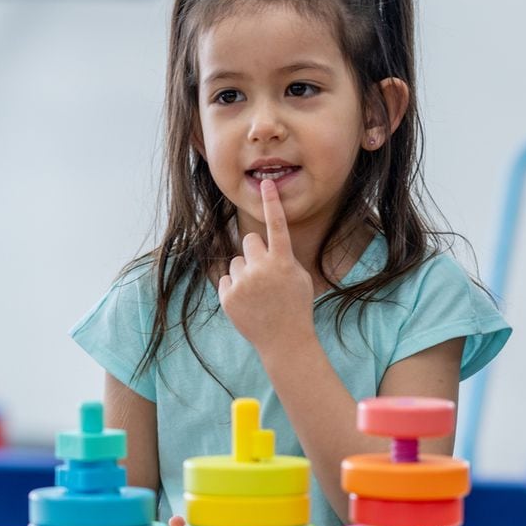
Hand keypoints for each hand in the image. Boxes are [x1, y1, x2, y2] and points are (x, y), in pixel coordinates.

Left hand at [215, 178, 314, 352]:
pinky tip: (247, 304)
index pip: (277, 225)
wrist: (284, 341)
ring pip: (236, 262)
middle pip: (249, 241)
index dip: (272, 203)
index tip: (266, 183)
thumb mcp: (298, 277)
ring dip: (245, 273)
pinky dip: (234, 289)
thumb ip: (283, 257)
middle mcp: (261, 269)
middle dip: (255, 253)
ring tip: (258, 294)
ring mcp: (242, 283)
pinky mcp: (228, 297)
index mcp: (283, 262)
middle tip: (265, 274)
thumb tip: (264, 244)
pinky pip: (227, 280)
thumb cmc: (295, 306)